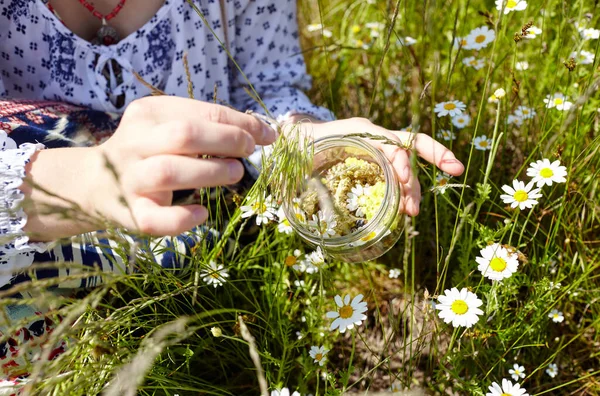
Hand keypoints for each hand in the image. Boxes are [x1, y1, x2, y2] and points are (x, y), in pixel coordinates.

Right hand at [91, 97, 275, 235]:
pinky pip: (156, 219)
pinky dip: (184, 219)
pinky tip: (202, 213)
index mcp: (148, 114)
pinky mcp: (131, 213)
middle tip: (249, 152)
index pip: (202, 112)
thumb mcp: (168, 127)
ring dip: (212, 173)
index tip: (267, 135)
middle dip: (228, 141)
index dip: (241, 123)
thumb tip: (261, 132)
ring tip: (234, 174)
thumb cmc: (147, 152)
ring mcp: (130, 179)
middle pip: (185, 135)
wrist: (93, 184)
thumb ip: (207, 126)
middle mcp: (135, 143)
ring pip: (170, 172)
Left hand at [296, 117, 464, 215]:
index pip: (389, 140)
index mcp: (359, 131)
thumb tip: (296, 189)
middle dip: (436, 156)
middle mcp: (373, 138)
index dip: (400, 159)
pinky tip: (406, 210)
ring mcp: (377, 152)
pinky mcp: (376, 167)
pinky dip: (406, 193)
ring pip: (407, 166)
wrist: (298, 140)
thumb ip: (301, 163)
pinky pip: (397, 177)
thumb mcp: (301, 149)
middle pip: (411, 145)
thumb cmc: (300, 143)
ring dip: (414, 189)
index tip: (404, 180)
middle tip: (445, 178)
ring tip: (412, 213)